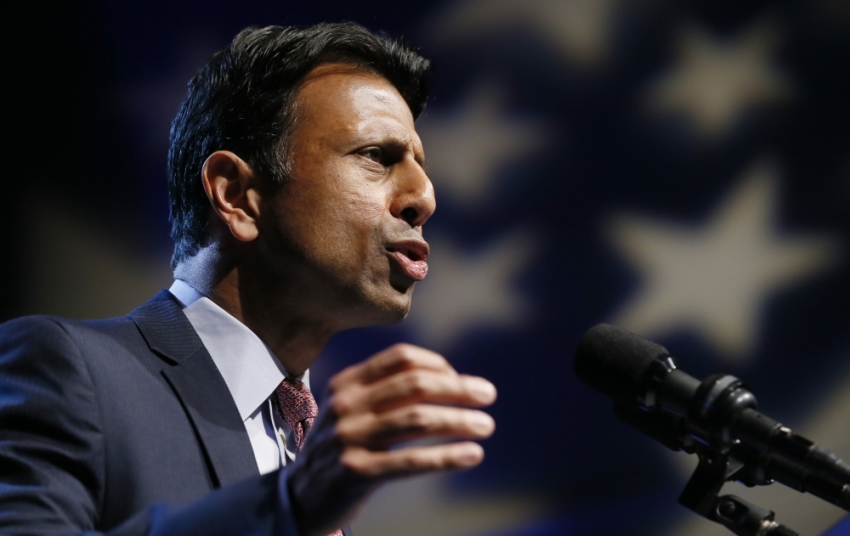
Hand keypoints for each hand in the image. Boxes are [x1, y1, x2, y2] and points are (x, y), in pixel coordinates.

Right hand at [285, 343, 496, 535]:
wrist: (300, 495)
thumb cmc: (341, 447)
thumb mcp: (351, 409)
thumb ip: (386, 392)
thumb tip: (451, 378)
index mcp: (347, 382)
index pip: (401, 358)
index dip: (438, 364)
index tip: (460, 377)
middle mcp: (346, 405)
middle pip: (415, 385)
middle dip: (458, 388)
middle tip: (488, 394)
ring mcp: (349, 438)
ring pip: (418, 420)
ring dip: (459, 420)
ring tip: (487, 426)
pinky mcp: (356, 472)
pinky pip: (412, 460)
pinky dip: (448, 456)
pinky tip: (472, 454)